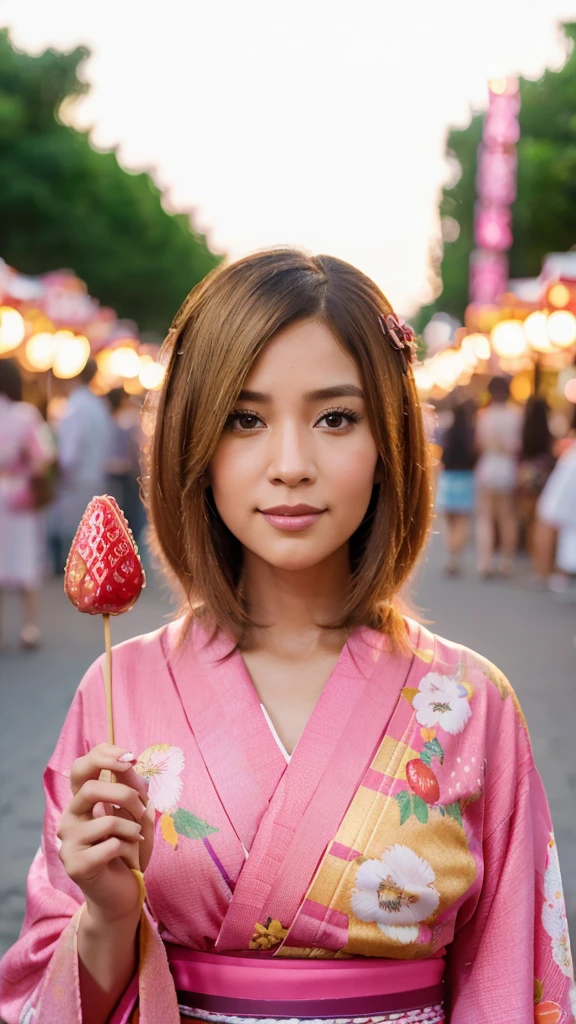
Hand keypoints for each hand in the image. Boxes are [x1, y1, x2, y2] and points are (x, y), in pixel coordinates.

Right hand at [57, 743, 154, 923]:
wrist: (123, 893)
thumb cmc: (130, 849)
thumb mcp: (136, 815)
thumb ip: (132, 789)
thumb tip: (129, 764)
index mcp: (81, 802)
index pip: (80, 768)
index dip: (103, 756)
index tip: (131, 757)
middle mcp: (70, 818)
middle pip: (90, 789)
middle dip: (125, 795)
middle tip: (142, 808)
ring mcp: (68, 843)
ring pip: (106, 820)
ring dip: (132, 829)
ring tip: (136, 839)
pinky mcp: (76, 865)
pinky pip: (111, 846)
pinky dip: (128, 849)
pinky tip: (127, 858)